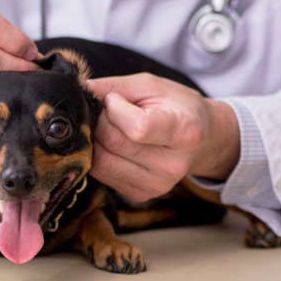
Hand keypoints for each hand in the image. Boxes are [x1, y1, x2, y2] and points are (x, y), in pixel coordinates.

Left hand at [86, 73, 239, 201]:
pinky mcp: (141, 194)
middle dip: (100, 121)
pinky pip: (102, 173)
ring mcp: (157, 184)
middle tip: (108, 110)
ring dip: (96, 139)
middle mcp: (173, 164)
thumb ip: (114, 86)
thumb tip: (78, 91)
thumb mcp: (151, 86)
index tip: (116, 99)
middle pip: (113, 143)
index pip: (138, 128)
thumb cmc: (176, 106)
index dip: (115, 109)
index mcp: (184, 131)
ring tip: (111, 126)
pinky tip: (113, 143)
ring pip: (101, 161)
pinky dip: (99, 154)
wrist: (201, 138)